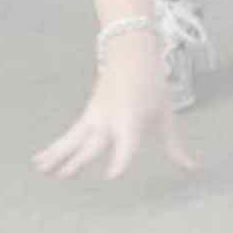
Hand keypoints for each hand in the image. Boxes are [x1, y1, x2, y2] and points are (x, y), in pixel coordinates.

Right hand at [29, 35, 196, 180]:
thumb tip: (192, 169)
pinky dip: (55, 147)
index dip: (120, 159)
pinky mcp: (87, 116)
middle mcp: (110, 121)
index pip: (126, 144)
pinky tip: (41, 159)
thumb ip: (174, 146)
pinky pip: (70, 135)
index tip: (111, 176)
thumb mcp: (165, 117)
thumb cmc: (151, 88)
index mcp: (131, 121)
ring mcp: (95, 117)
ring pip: (73, 139)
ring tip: (40, 169)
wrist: (130, 55)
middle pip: (91, 143)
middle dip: (77, 160)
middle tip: (63, 176)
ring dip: (57, 154)